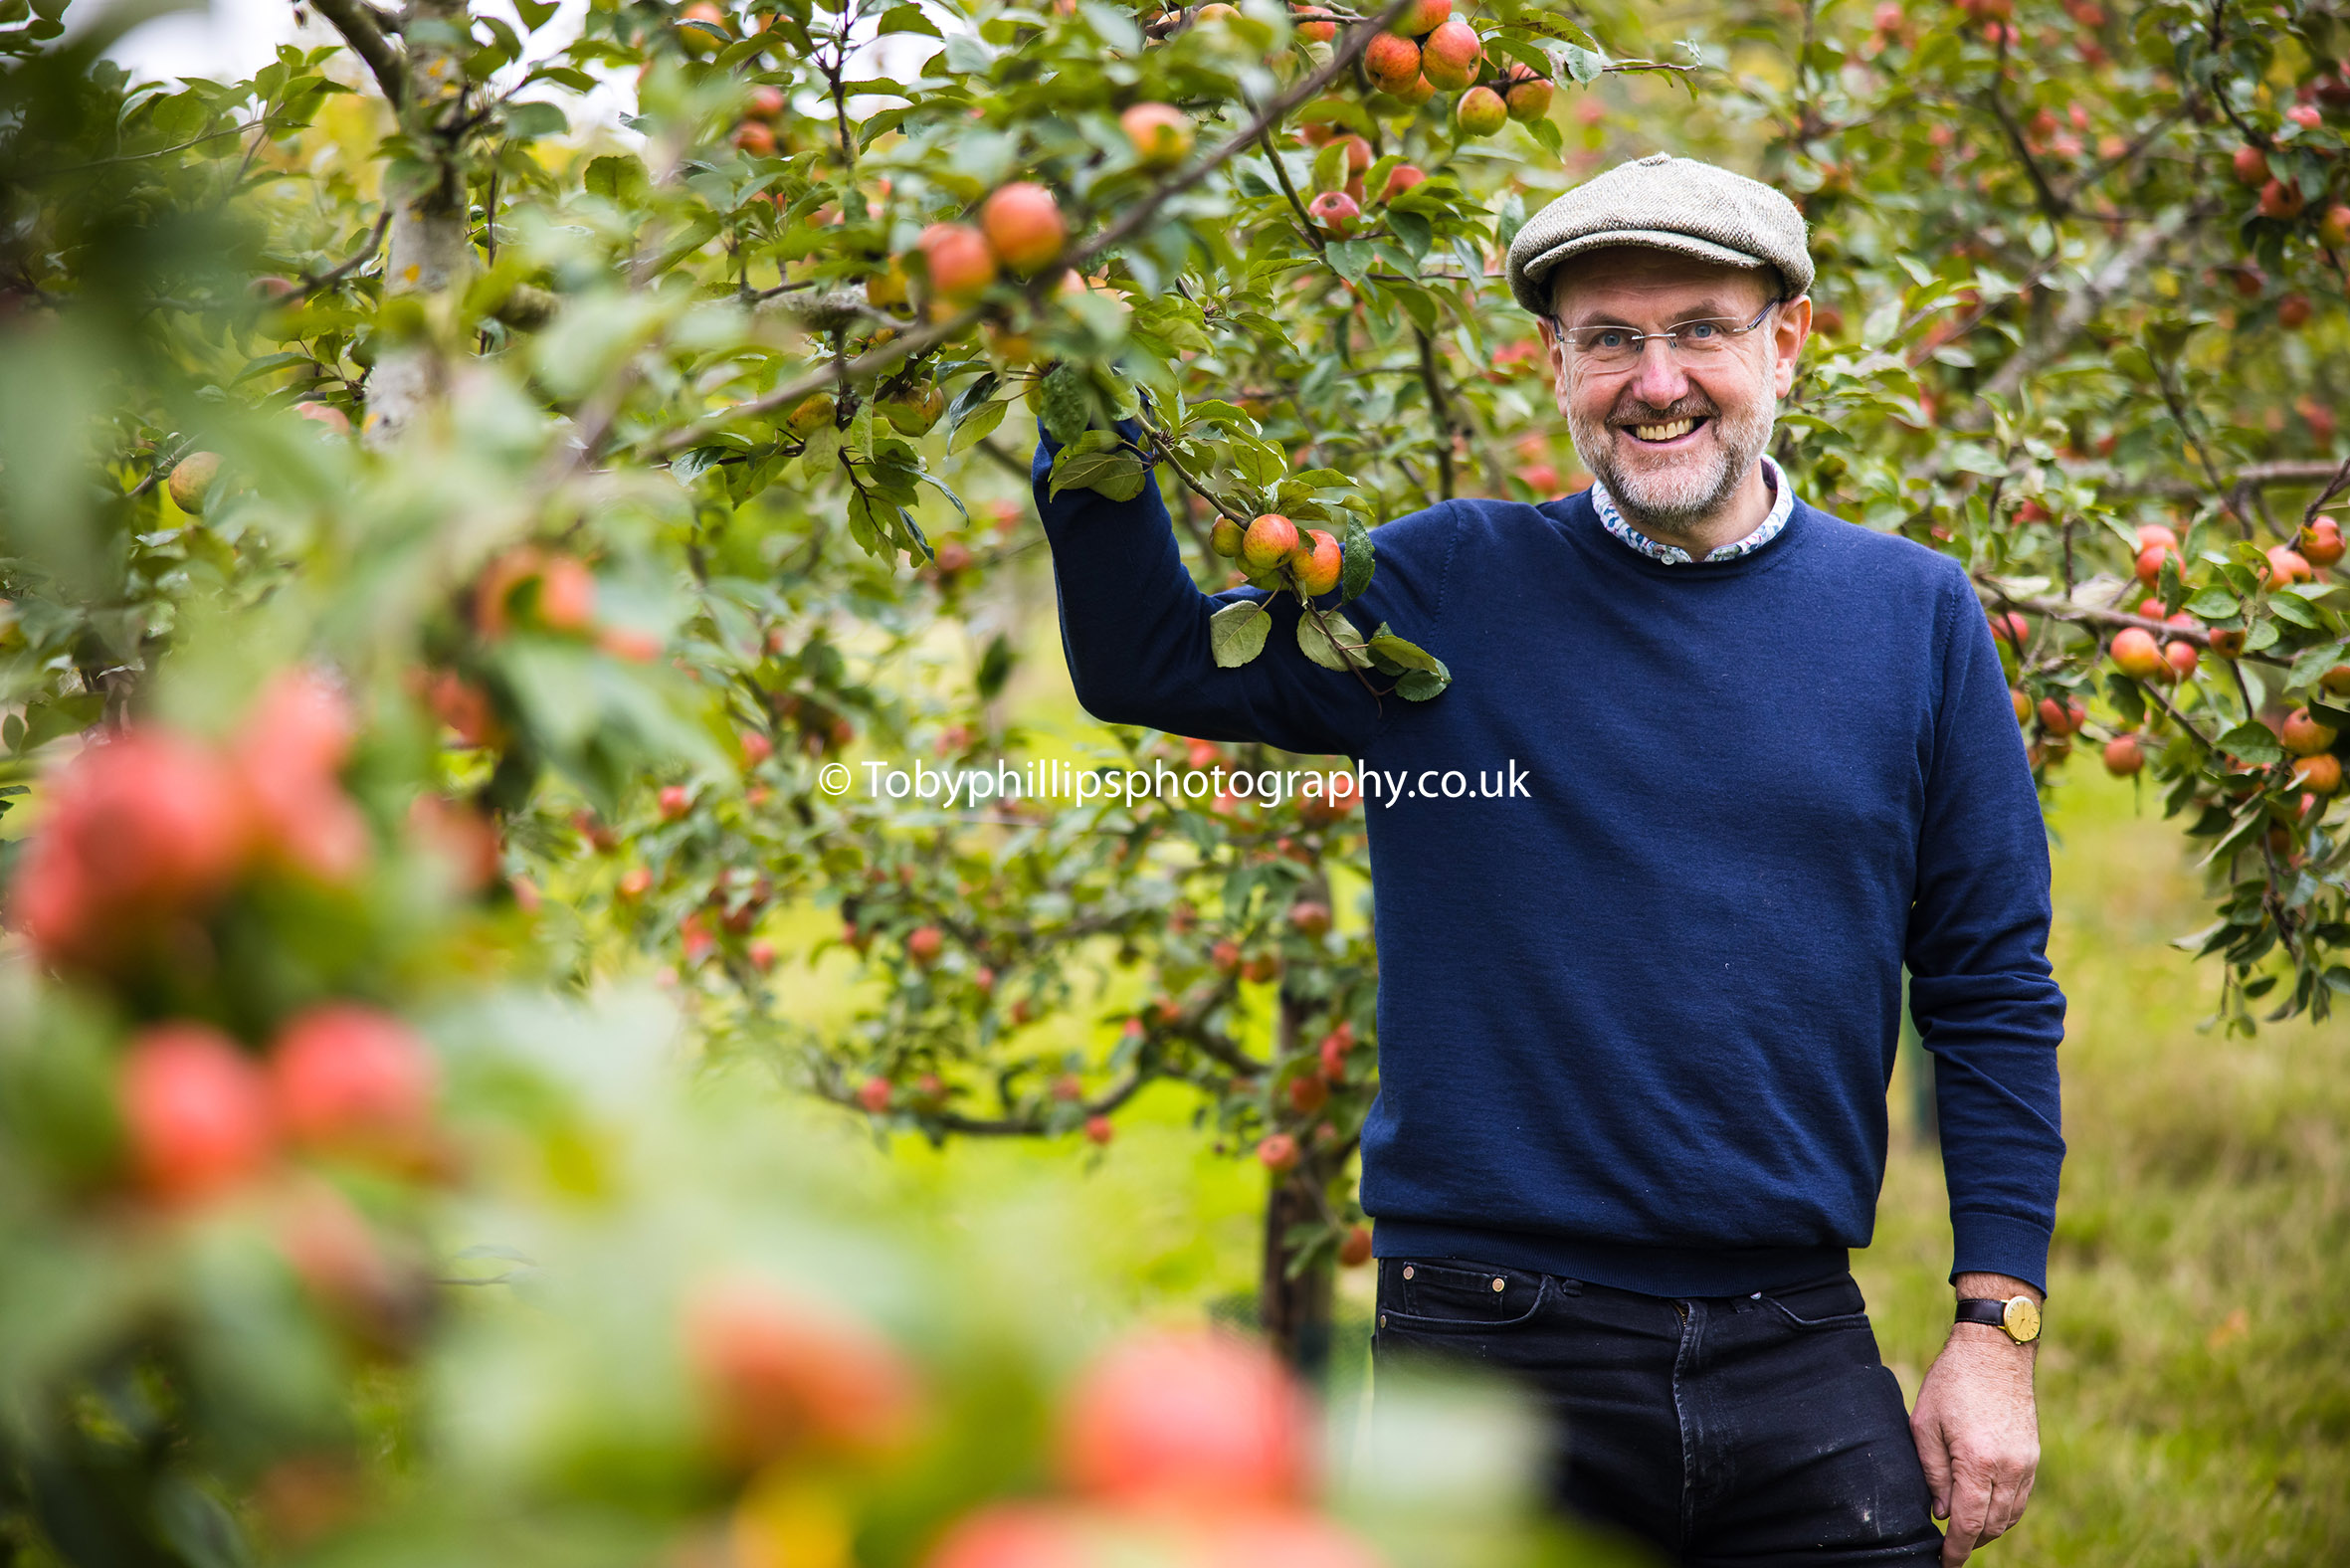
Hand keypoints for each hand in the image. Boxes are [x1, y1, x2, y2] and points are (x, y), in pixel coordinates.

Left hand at [1910, 1275, 2039, 1565]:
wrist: (1995, 1349)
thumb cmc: (1952, 1381)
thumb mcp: (1925, 1424)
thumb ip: (1932, 1473)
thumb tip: (1942, 1513)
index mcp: (1978, 1461)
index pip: (1969, 1523)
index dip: (1956, 1549)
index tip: (1943, 1562)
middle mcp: (2009, 1468)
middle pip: (1991, 1526)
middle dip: (1970, 1542)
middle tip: (1948, 1547)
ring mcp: (2026, 1463)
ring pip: (2010, 1516)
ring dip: (1987, 1529)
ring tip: (1963, 1532)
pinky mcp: (2033, 1456)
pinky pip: (2021, 1499)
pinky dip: (2004, 1512)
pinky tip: (1984, 1509)